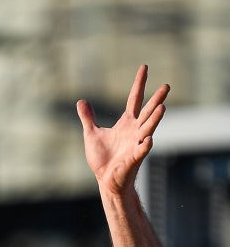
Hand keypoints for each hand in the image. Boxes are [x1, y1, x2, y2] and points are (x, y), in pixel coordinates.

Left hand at [77, 64, 168, 193]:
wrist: (105, 179)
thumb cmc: (103, 158)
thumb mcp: (92, 134)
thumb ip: (88, 118)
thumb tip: (81, 101)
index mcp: (126, 123)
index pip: (135, 99)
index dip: (139, 83)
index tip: (145, 67)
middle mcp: (135, 130)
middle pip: (148, 111)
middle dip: (157, 99)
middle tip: (166, 86)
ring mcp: (136, 143)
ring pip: (148, 128)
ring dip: (154, 119)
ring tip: (162, 107)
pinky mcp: (134, 158)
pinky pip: (141, 150)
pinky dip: (144, 145)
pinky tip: (148, 139)